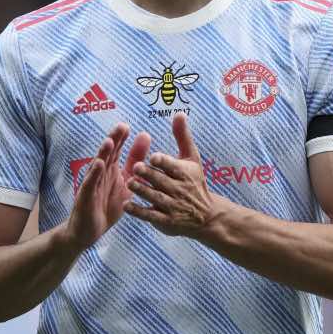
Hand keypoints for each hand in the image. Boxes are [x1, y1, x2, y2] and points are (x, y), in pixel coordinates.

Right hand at [66, 122, 151, 248]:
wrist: (88, 230)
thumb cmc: (107, 205)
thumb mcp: (125, 182)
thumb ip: (134, 162)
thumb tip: (145, 137)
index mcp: (110, 170)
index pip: (116, 151)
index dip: (121, 138)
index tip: (128, 126)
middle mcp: (99, 174)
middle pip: (107, 154)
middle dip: (113, 140)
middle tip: (121, 127)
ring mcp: (92, 184)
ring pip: (97, 166)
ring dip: (103, 154)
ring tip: (110, 142)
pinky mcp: (86, 196)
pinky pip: (90, 184)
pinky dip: (94, 174)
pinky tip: (98, 165)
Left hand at [124, 112, 229, 238]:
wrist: (205, 216)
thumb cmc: (195, 182)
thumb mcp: (192, 159)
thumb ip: (182, 136)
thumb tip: (178, 113)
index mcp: (184, 173)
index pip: (173, 166)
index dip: (163, 162)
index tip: (153, 157)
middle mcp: (179, 190)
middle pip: (162, 181)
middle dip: (149, 175)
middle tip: (136, 168)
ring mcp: (172, 206)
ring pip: (155, 197)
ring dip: (142, 191)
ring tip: (130, 183)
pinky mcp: (165, 221)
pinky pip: (150, 216)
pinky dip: (138, 211)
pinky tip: (126, 205)